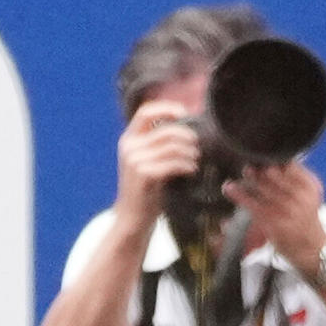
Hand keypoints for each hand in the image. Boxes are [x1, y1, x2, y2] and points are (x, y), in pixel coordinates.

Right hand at [112, 98, 205, 228]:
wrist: (133, 217)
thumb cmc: (146, 188)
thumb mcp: (145, 160)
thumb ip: (156, 142)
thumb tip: (184, 124)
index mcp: (128, 139)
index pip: (145, 112)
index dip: (166, 108)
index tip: (184, 113)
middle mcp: (129, 147)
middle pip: (166, 131)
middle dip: (187, 137)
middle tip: (196, 146)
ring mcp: (135, 161)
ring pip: (172, 147)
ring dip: (190, 153)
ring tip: (195, 160)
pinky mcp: (144, 175)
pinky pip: (173, 163)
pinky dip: (187, 165)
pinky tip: (191, 170)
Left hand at [237, 155, 325, 276]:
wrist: (312, 250)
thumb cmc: (306, 221)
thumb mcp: (309, 197)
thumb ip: (294, 180)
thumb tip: (270, 162)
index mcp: (311, 186)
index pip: (290, 165)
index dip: (273, 158)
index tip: (261, 153)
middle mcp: (301, 196)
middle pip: (274, 174)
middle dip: (259, 168)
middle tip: (248, 162)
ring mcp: (287, 210)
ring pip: (262, 187)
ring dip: (248, 178)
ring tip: (240, 172)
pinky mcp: (273, 222)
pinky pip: (253, 204)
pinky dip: (239, 195)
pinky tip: (230, 188)